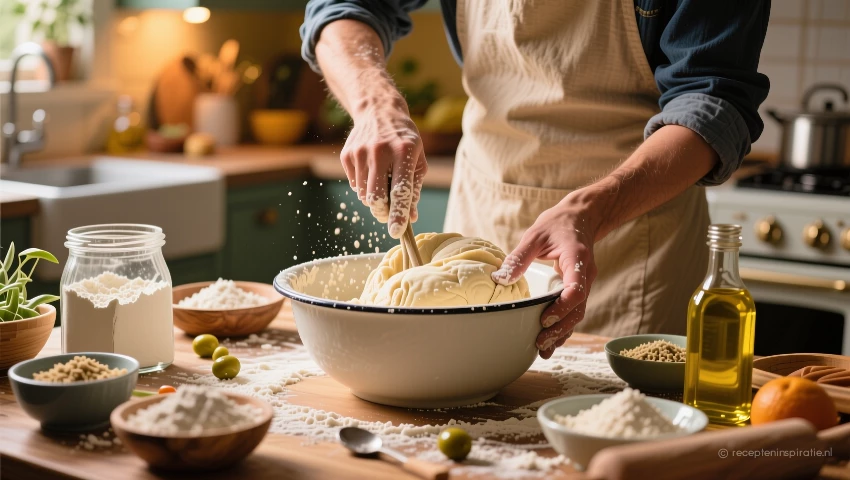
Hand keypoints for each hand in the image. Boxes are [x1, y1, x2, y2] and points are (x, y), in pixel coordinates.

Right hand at [340, 102, 427, 238]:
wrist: (378, 111)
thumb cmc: (404, 139)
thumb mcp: (417, 159)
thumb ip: (414, 188)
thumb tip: (410, 218)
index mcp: (404, 151)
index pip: (400, 190)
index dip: (398, 213)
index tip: (396, 232)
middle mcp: (380, 151)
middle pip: (376, 197)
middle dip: (382, 212)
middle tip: (388, 213)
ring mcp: (361, 152)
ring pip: (364, 194)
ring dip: (374, 198)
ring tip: (382, 182)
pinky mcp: (347, 154)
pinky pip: (355, 185)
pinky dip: (364, 186)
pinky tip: (371, 171)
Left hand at [491, 196, 598, 358]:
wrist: (582, 216)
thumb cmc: (558, 223)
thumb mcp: (535, 235)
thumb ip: (519, 257)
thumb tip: (500, 279)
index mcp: (577, 260)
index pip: (576, 289)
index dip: (562, 307)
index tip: (545, 318)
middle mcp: (585, 274)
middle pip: (578, 308)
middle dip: (560, 328)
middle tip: (540, 343)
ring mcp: (584, 282)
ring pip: (577, 313)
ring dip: (563, 331)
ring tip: (543, 349)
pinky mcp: (579, 286)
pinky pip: (574, 309)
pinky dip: (564, 324)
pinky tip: (551, 340)